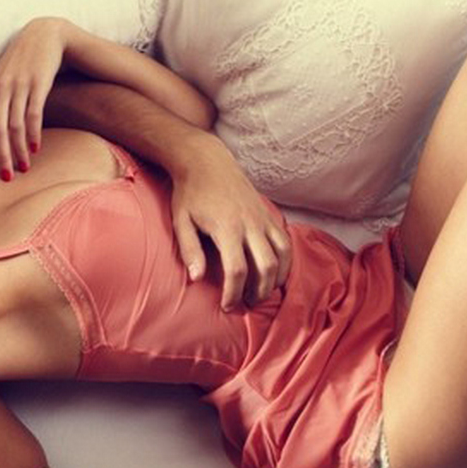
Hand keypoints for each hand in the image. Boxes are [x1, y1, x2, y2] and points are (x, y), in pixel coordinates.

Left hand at [0, 17, 68, 178]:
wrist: (43, 34)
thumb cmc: (19, 62)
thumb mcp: (0, 80)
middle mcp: (0, 89)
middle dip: (1, 157)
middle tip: (6, 177)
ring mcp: (19, 86)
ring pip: (16, 126)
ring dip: (19, 151)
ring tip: (24, 168)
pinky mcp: (38, 84)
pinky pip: (34, 115)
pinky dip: (33, 134)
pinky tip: (35, 148)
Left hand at [169, 135, 292, 309]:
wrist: (207, 161)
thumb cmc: (190, 193)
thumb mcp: (181, 221)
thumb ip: (189, 251)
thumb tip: (197, 278)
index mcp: (227, 227)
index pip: (237, 270)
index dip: (233, 293)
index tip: (227, 306)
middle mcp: (250, 223)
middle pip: (265, 266)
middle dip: (258, 291)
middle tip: (247, 304)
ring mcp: (262, 217)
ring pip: (282, 255)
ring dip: (276, 278)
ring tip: (263, 292)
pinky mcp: (269, 213)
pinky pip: (285, 241)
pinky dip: (285, 261)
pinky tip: (275, 273)